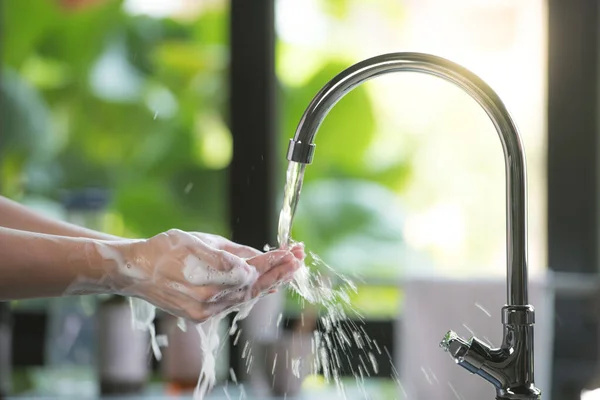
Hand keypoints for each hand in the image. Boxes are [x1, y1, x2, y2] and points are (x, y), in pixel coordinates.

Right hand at [101, 229, 303, 322]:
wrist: (135, 272)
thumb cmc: (166, 249)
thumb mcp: (202, 240)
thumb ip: (234, 252)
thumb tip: (260, 258)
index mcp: (208, 274)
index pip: (251, 269)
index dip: (272, 260)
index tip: (290, 250)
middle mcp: (208, 298)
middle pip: (253, 286)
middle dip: (278, 272)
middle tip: (298, 259)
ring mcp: (204, 311)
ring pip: (245, 298)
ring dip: (269, 283)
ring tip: (289, 270)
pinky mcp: (200, 316)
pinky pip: (233, 304)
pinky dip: (250, 293)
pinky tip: (267, 285)